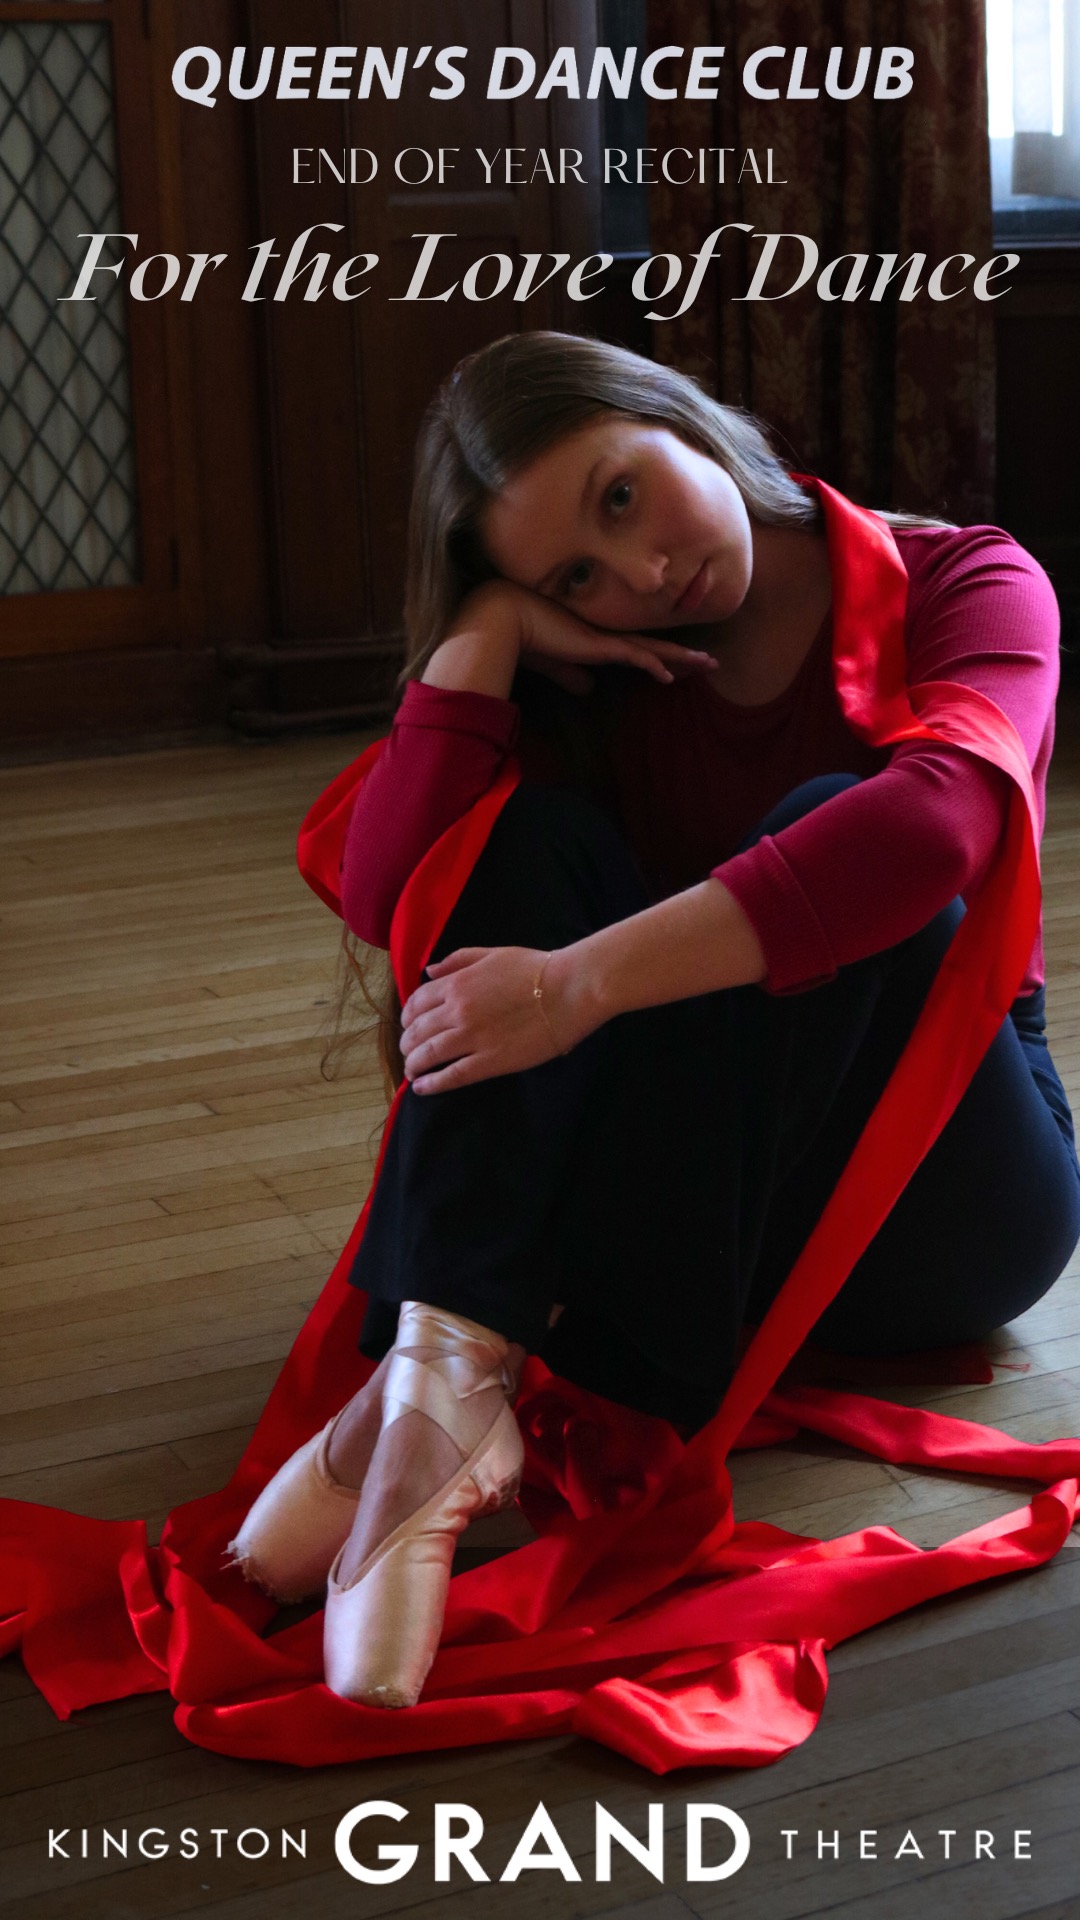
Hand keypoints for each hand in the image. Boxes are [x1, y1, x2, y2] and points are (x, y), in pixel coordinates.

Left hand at [399, 945, 596, 1092]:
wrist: (569, 989)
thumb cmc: (536, 968)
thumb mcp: (492, 955)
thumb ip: (458, 960)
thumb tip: (428, 971)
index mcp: (457, 983)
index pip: (417, 1002)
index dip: (407, 1016)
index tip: (409, 1025)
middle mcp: (457, 1011)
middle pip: (417, 1031)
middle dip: (407, 1042)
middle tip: (408, 1051)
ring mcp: (472, 1038)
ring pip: (428, 1054)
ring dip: (413, 1063)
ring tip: (411, 1070)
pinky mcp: (490, 1061)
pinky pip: (452, 1075)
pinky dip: (431, 1083)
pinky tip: (421, 1087)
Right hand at [439, 581, 718, 698]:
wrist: (504, 617)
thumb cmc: (521, 636)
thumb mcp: (552, 661)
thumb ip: (570, 673)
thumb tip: (588, 688)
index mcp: (595, 636)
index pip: (634, 646)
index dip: (658, 654)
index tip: (679, 662)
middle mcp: (605, 634)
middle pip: (652, 644)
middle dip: (681, 653)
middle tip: (708, 660)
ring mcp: (605, 637)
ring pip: (653, 647)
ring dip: (681, 657)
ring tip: (707, 664)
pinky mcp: (599, 644)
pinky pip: (635, 655)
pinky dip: (655, 665)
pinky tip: (670, 676)